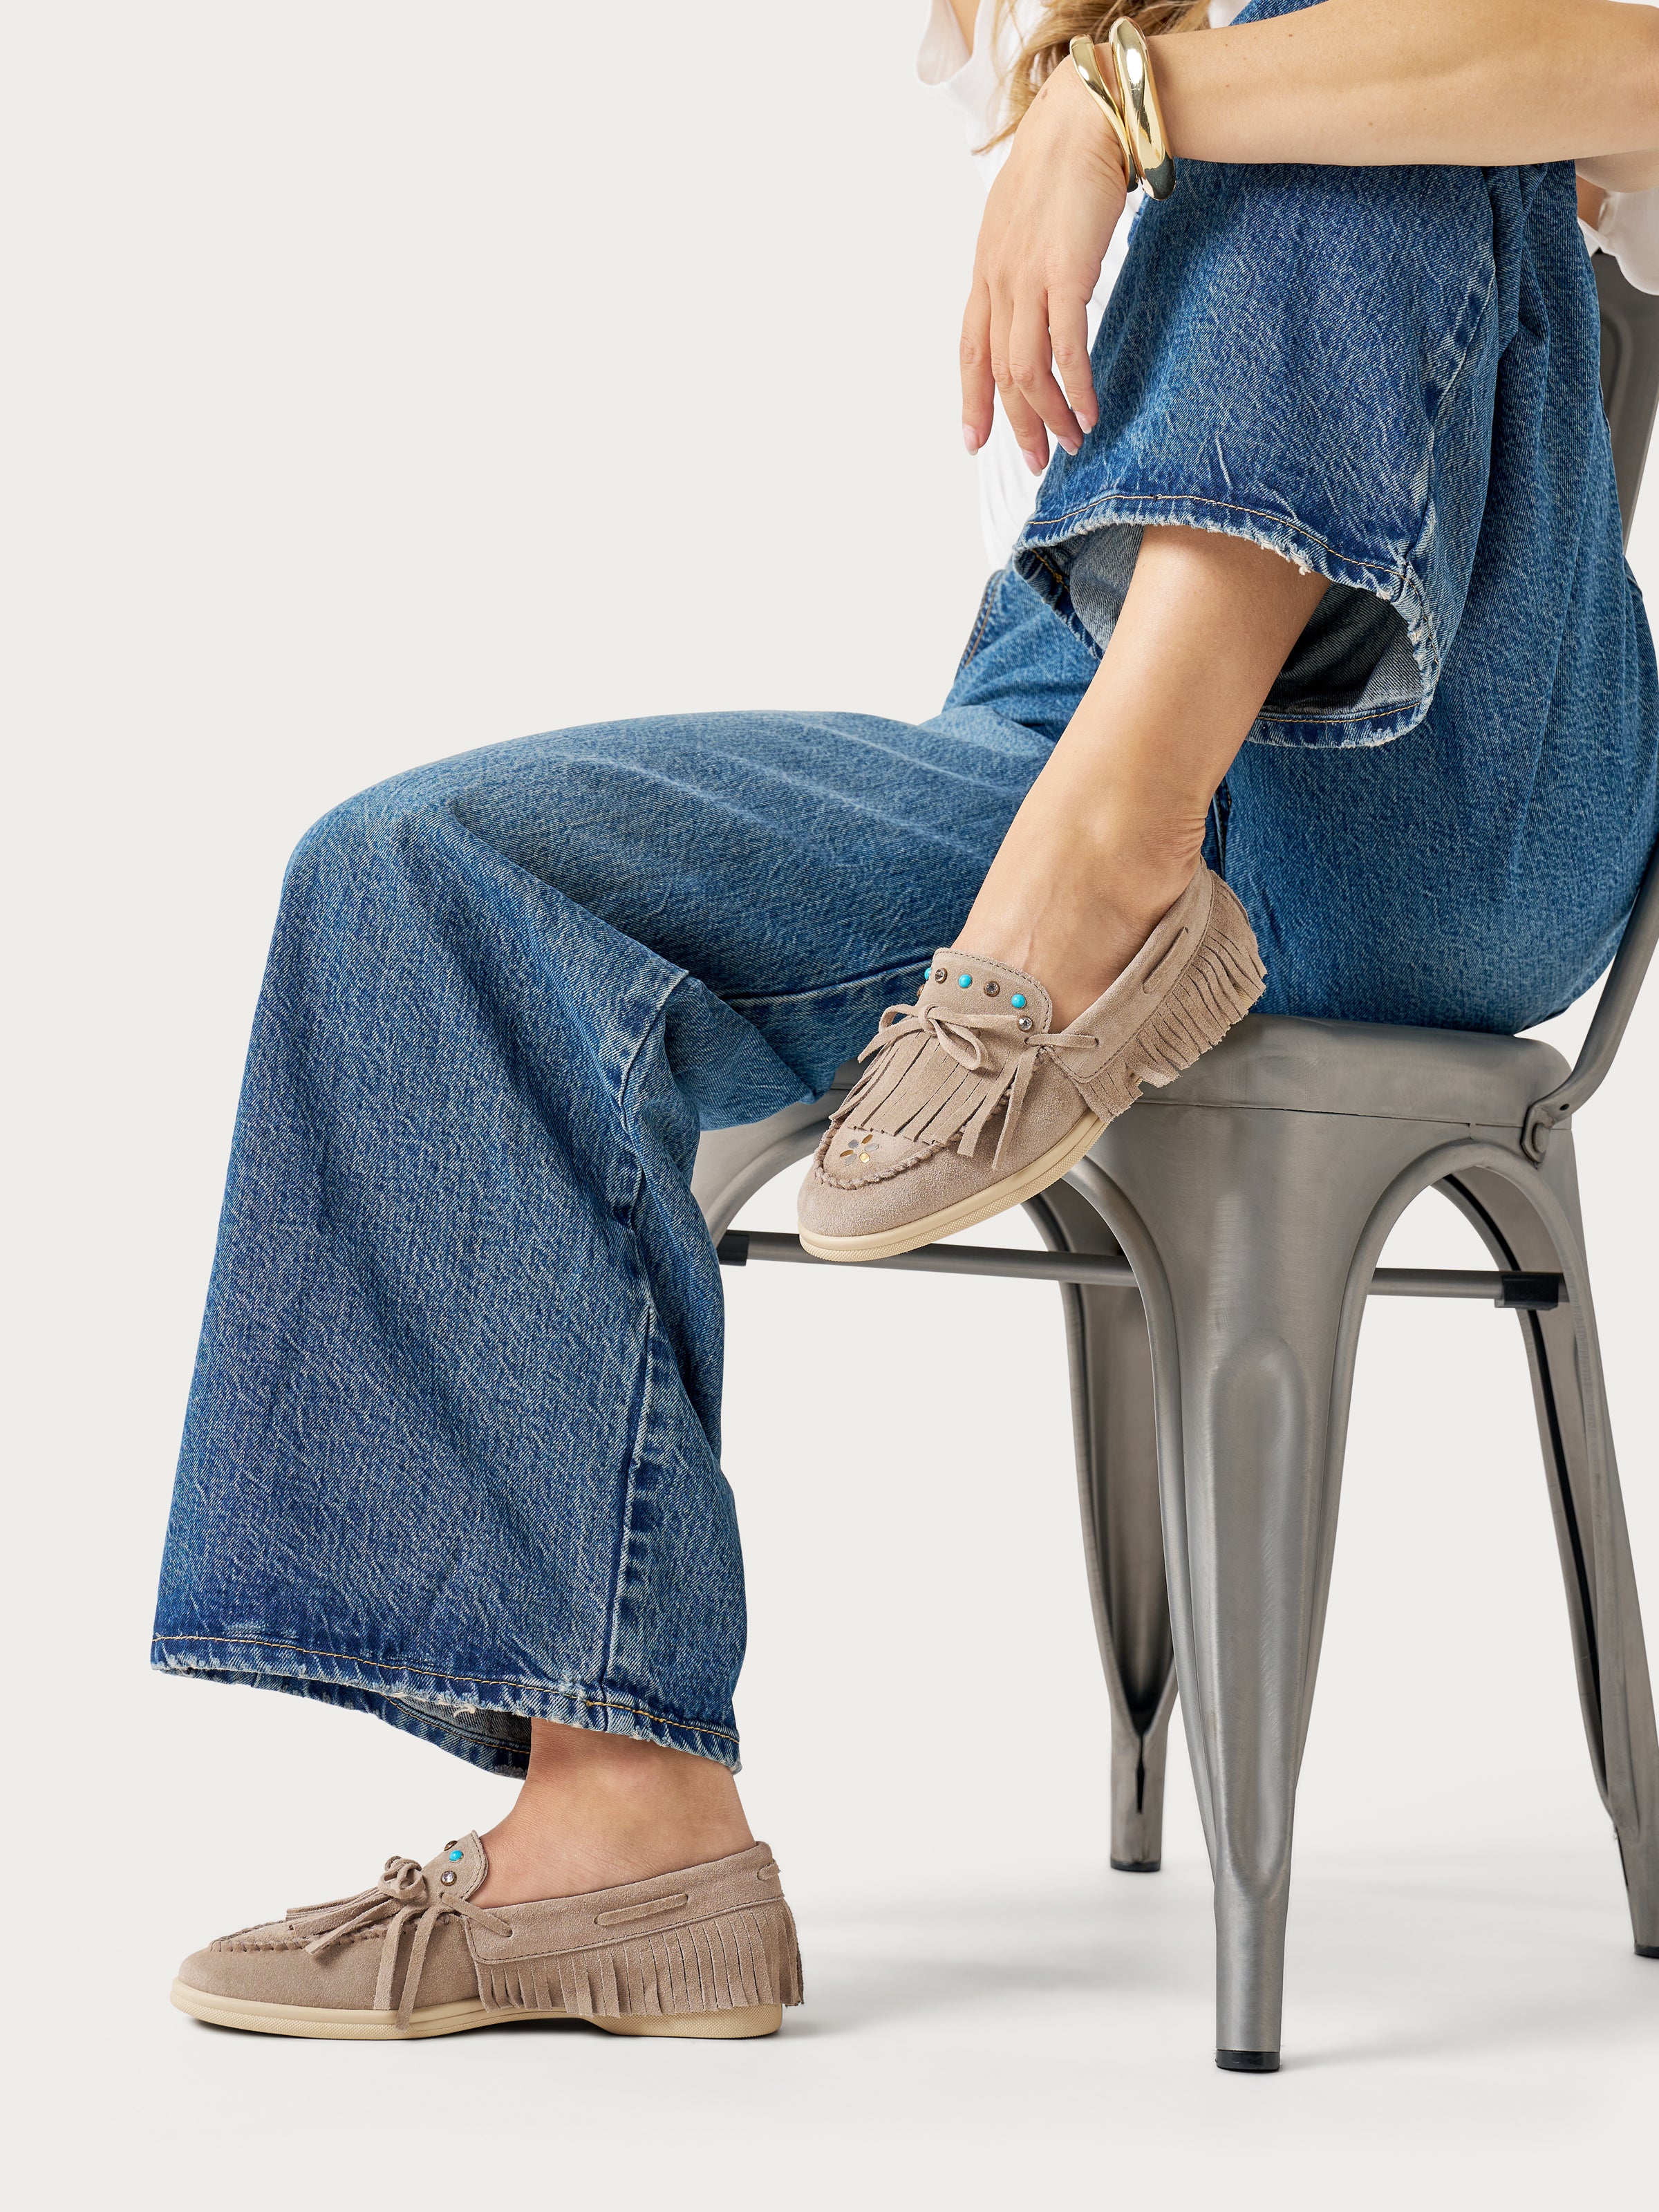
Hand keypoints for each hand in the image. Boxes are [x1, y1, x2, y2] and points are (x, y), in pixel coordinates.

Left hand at [960, 56, 1129, 474]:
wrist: (1084, 120)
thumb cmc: (1063, 163)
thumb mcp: (1025, 220)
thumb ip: (1022, 262)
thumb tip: (1036, 292)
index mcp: (987, 270)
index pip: (970, 348)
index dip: (971, 398)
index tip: (973, 440)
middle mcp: (999, 281)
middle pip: (998, 371)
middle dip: (1015, 424)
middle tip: (1036, 459)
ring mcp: (1028, 280)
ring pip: (1026, 370)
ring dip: (1048, 415)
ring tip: (1069, 443)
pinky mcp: (1065, 276)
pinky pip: (1065, 350)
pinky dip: (1075, 388)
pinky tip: (1087, 411)